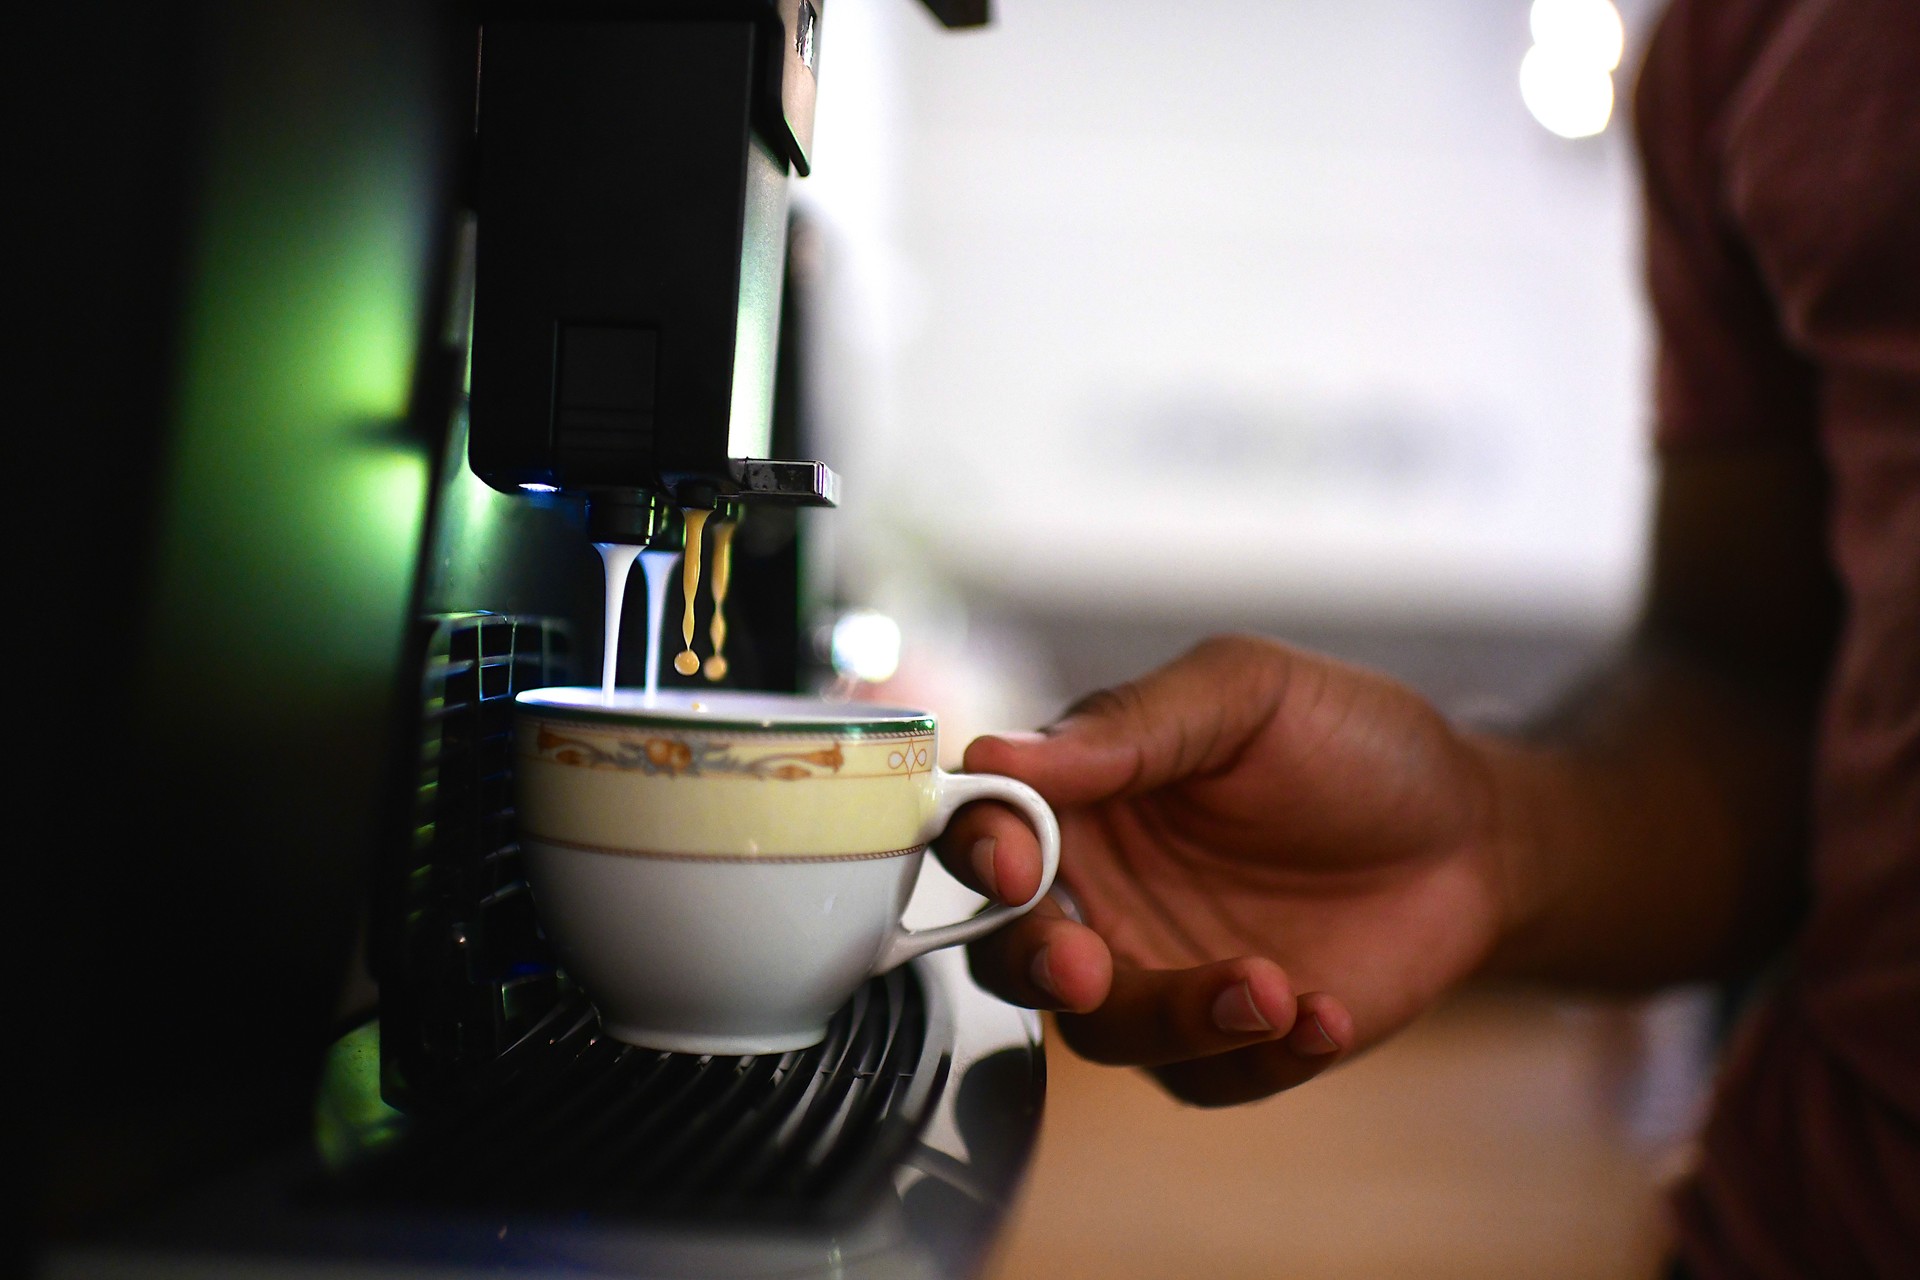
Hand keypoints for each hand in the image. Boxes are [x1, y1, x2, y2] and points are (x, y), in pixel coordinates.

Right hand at [936, 635, 1515, 1105]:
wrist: (1474, 833)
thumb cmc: (1354, 742)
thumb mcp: (1249, 694)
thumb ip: (1132, 724)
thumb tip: (1004, 754)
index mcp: (1084, 796)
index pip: (986, 826)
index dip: (979, 848)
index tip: (1017, 865)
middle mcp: (1101, 892)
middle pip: (1011, 951)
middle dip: (1038, 964)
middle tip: (1087, 967)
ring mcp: (1159, 973)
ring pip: (1104, 1032)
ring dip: (1174, 1017)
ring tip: (1273, 987)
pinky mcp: (1230, 1043)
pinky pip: (1209, 1077)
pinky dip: (1264, 1056)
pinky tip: (1328, 1012)